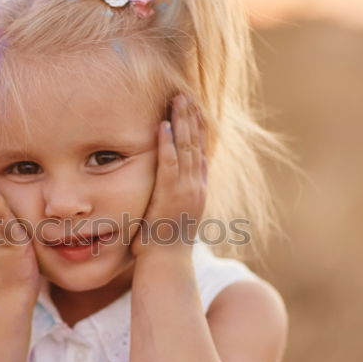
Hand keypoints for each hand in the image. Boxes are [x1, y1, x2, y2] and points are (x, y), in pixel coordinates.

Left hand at [131, 92, 207, 260]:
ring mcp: (185, 191)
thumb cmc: (163, 246)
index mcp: (197, 190)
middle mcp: (196, 187)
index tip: (192, 108)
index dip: (197, 128)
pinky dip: (167, 144)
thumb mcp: (171, 216)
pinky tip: (163, 126)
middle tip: (185, 94)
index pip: (199, 152)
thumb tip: (166, 191)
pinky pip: (169, 164)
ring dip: (182, 122)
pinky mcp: (171, 196)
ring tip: (177, 100)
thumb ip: (172, 199)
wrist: (167, 266)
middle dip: (191, 117)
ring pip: (186, 149)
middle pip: (196, 144)